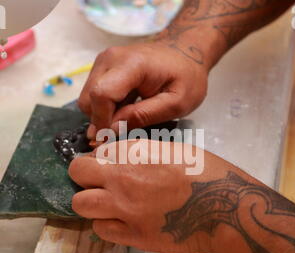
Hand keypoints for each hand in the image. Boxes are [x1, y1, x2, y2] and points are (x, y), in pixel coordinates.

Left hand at [68, 140, 211, 252]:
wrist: (226, 208)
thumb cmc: (205, 172)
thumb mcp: (172, 150)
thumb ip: (140, 153)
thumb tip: (119, 159)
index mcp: (134, 153)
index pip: (94, 153)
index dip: (98, 160)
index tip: (105, 167)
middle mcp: (122, 178)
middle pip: (77, 174)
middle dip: (85, 177)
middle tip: (100, 184)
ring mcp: (124, 208)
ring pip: (81, 204)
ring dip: (92, 203)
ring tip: (108, 205)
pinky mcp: (132, 236)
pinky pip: (101, 230)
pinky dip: (108, 225)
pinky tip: (123, 222)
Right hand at [78, 41, 207, 138]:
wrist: (184, 52)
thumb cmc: (186, 77)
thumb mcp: (176, 103)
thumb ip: (143, 116)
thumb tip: (111, 129)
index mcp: (131, 64)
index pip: (102, 95)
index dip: (103, 122)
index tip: (112, 139)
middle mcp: (110, 59)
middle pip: (89, 99)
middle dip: (101, 121)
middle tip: (125, 129)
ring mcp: (103, 62)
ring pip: (87, 99)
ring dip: (103, 115)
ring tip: (129, 117)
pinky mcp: (102, 68)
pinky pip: (93, 94)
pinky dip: (105, 108)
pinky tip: (125, 108)